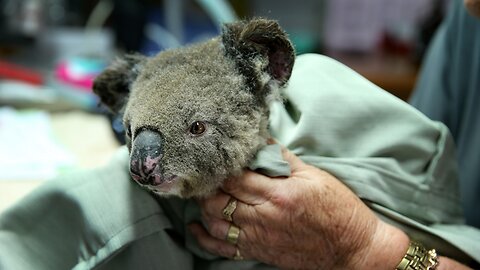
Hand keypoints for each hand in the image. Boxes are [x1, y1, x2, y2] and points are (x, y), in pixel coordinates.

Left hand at [190, 147, 409, 268]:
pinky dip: (205, 239)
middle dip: (206, 186)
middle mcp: (263, 218)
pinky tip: (196, 227)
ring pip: (215, 223)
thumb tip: (262, 141)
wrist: (351, 248)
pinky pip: (223, 249)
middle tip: (204, 174)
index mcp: (277, 194)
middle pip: (218, 200)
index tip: (213, 158)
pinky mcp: (258, 252)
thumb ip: (283, 159)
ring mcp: (258, 238)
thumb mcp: (314, 176)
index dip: (219, 167)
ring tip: (202, 194)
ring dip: (203, 207)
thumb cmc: (337, 210)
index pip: (234, 178)